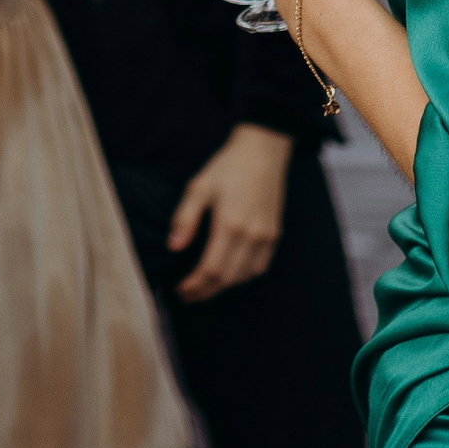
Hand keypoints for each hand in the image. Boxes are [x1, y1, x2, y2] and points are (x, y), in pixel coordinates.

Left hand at [169, 123, 291, 300]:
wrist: (263, 152)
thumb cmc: (228, 167)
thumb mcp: (198, 187)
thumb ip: (185, 218)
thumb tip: (174, 247)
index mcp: (230, 225)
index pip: (211, 270)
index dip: (194, 285)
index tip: (179, 289)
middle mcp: (251, 236)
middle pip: (227, 279)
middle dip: (205, 291)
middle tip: (187, 295)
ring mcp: (266, 237)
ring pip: (244, 276)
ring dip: (223, 286)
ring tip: (203, 287)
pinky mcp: (274, 235)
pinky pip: (259, 267)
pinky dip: (242, 276)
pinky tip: (229, 275)